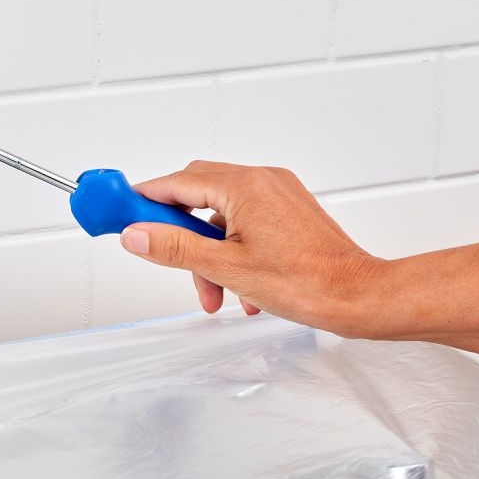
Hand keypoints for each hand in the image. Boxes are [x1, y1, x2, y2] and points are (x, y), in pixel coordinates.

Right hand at [118, 161, 384, 337]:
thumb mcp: (226, 268)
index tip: (117, 209)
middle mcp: (262, 180)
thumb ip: (175, 248)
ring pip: (221, 215)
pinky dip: (232, 250)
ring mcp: (278, 194)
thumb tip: (136, 234)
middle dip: (178, 233)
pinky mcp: (289, 211)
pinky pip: (245, 222)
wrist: (360, 297)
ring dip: (207, 251)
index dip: (142, 199)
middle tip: (159, 254)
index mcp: (244, 186)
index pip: (176, 183)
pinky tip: (240, 287)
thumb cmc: (309, 283)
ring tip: (214, 292)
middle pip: (196, 194)